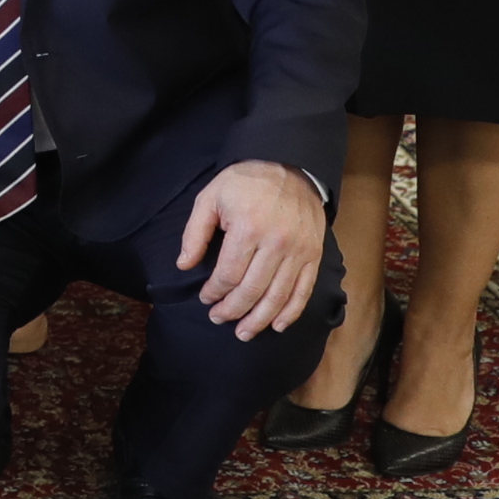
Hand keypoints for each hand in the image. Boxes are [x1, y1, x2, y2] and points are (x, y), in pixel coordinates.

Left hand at [178, 159, 329, 340]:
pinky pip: (303, 291)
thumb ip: (195, 233)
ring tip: (244, 333)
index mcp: (248, 228)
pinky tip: (278, 325)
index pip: (228, 275)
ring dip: (260, 320)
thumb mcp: (211, 197)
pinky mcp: (314, 255)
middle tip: (219, 319)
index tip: (206, 299)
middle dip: (233, 311)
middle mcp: (276, 243)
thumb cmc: (246, 182)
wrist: (290, 165)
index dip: (214, 292)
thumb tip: (184, 265)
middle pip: (252, 290)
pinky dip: (291, 312)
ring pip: (278, 297)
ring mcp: (299, 251)